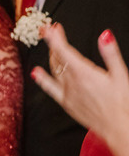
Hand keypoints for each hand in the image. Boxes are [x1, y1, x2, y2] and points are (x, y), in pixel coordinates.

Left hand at [34, 25, 128, 143]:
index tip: (49, 27)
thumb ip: (110, 54)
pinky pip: (50, 89)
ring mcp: (67, 93)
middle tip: (52, 31)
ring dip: (51, 56)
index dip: (54, 37)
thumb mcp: (121, 75)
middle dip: (54, 43)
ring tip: (52, 46)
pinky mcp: (66, 103)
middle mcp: (72, 82)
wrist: (119, 128)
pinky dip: (42, 79)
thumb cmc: (123, 103)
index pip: (63, 50)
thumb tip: (104, 35)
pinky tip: (36, 73)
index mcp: (84, 73)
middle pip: (57, 58)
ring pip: (53, 70)